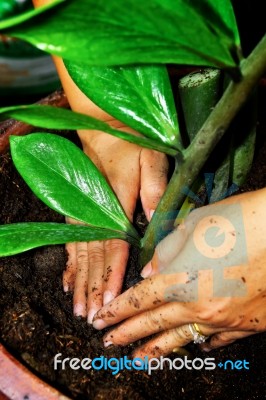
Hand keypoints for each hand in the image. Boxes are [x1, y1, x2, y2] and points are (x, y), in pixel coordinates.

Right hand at [64, 129, 167, 322]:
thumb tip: (155, 222)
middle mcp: (94, 213)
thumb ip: (153, 189)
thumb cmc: (132, 144)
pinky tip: (69, 282)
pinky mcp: (77, 212)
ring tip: (78, 307)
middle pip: (94, 257)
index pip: (112, 246)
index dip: (111, 274)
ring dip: (80, 282)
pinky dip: (70, 265)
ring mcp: (82, 213)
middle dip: (93, 288)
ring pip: (81, 255)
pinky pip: (72, 243)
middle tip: (92, 317)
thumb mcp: (151, 159)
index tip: (109, 300)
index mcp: (115, 204)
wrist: (105, 130)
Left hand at [92, 188, 265, 357]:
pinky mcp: (247, 324)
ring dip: (157, 349)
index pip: (139, 299)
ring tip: (139, 359)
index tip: (101, 318)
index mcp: (181, 278)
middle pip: (153, 323)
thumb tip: (153, 269)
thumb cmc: (242, 220)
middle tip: (108, 343)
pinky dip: (202, 343)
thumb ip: (168, 249)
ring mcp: (224, 319)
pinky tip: (195, 346)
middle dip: (127, 333)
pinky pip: (218, 339)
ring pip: (182, 338)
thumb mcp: (196, 224)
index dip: (117, 310)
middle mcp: (198, 305)